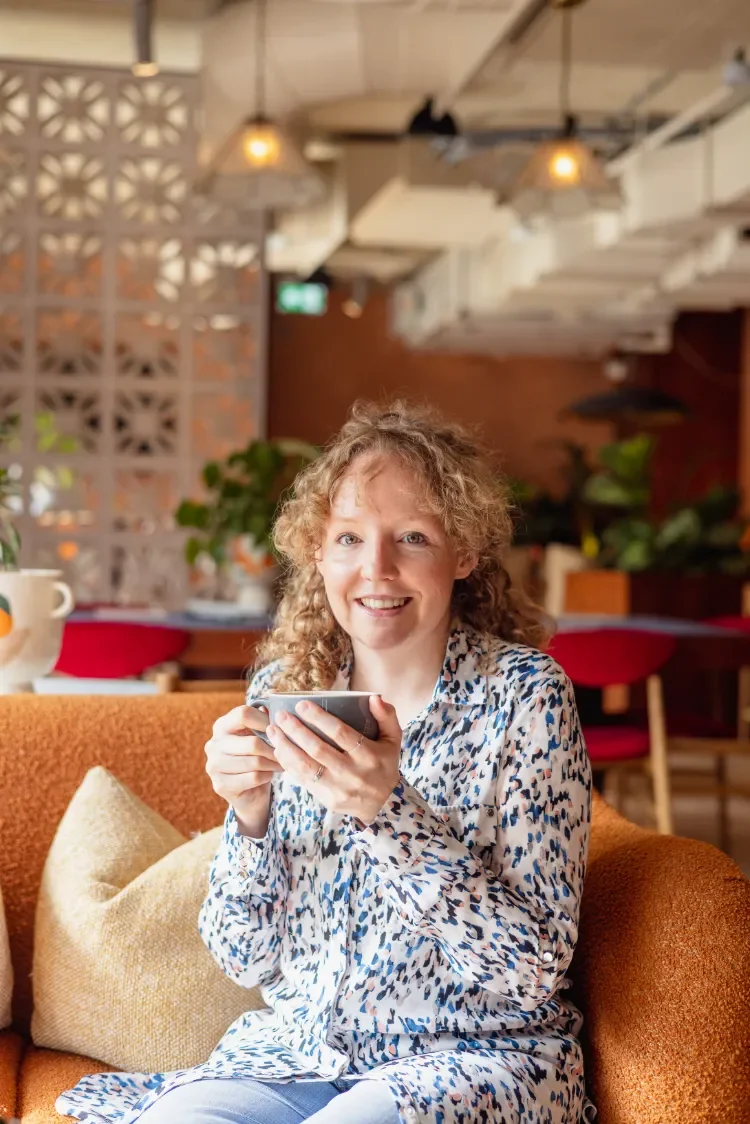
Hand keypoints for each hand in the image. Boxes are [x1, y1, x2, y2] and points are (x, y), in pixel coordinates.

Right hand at [205, 704, 283, 828]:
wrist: (248, 790)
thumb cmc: (256, 755)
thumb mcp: (259, 732)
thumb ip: (264, 712)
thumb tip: (273, 692)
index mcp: (221, 725)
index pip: (243, 714)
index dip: (266, 720)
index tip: (280, 728)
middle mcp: (213, 744)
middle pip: (252, 742)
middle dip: (274, 748)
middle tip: (287, 751)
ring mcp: (214, 766)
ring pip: (255, 762)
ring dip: (273, 763)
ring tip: (282, 762)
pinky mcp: (221, 785)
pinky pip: (253, 778)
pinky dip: (267, 776)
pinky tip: (270, 774)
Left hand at [266, 696, 401, 825]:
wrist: (383, 804)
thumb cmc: (384, 764)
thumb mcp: (393, 740)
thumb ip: (386, 716)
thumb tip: (374, 697)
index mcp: (369, 755)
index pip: (341, 734)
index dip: (319, 718)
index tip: (302, 704)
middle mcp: (352, 772)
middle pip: (318, 749)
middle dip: (296, 730)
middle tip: (282, 715)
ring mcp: (338, 788)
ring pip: (306, 766)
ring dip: (286, 747)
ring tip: (273, 731)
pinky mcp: (326, 798)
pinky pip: (302, 780)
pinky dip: (288, 764)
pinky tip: (278, 749)